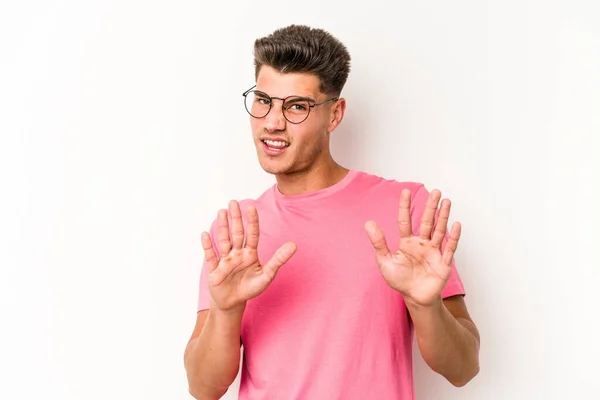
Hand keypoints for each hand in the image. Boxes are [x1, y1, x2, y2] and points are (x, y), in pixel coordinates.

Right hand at [201, 200, 296, 311]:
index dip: (252, 221)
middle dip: (235, 217)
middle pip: (236, 232)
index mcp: (250, 253)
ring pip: (224, 240)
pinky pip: (211, 256)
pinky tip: (205, 234)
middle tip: (233, 201)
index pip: (252, 234)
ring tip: (221, 211)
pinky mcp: (215, 269)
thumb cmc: (250, 288)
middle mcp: (237, 253)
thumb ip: (279, 259)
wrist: (233, 303)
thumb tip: (294, 245)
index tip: (251, 207)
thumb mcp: (267, 275)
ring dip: (222, 226)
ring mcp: (225, 259)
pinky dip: (208, 246)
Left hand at [365, 189, 460, 307]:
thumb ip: (379, 242)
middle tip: (435, 191)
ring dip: (443, 216)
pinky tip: (456, 224)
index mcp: (407, 242)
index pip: (405, 221)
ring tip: (446, 201)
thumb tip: (368, 223)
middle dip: (431, 207)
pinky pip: (449, 248)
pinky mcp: (443, 263)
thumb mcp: (385, 261)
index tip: (405, 191)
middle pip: (427, 221)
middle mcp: (421, 243)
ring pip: (439, 230)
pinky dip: (453, 237)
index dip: (405, 207)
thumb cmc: (399, 279)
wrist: (414, 297)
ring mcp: (433, 251)